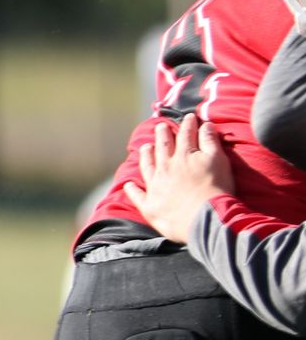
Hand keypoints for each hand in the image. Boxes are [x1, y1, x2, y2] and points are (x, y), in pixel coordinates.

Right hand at [124, 113, 233, 243]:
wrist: (202, 219)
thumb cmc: (177, 221)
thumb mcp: (150, 212)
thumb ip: (137, 197)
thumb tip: (128, 185)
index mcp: (155, 179)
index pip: (149, 162)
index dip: (147, 153)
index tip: (146, 146)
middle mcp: (170, 166)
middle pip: (164, 146)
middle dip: (162, 135)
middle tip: (161, 126)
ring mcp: (190, 159)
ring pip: (185, 137)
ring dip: (185, 126)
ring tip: (186, 118)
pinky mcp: (211, 158)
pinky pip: (207, 138)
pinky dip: (206, 130)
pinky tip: (206, 125)